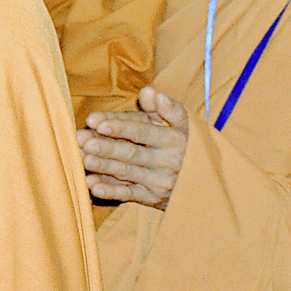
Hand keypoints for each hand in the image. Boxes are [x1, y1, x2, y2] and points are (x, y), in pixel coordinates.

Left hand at [79, 85, 189, 208]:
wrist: (207, 183)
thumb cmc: (186, 144)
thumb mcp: (184, 124)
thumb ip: (166, 108)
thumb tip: (149, 92)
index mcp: (173, 140)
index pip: (142, 131)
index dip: (119, 126)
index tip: (95, 120)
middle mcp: (166, 162)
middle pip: (131, 153)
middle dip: (106, 147)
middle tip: (82, 141)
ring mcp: (158, 182)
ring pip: (127, 173)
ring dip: (103, 167)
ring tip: (83, 159)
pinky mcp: (151, 198)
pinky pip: (129, 195)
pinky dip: (111, 191)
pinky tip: (92, 186)